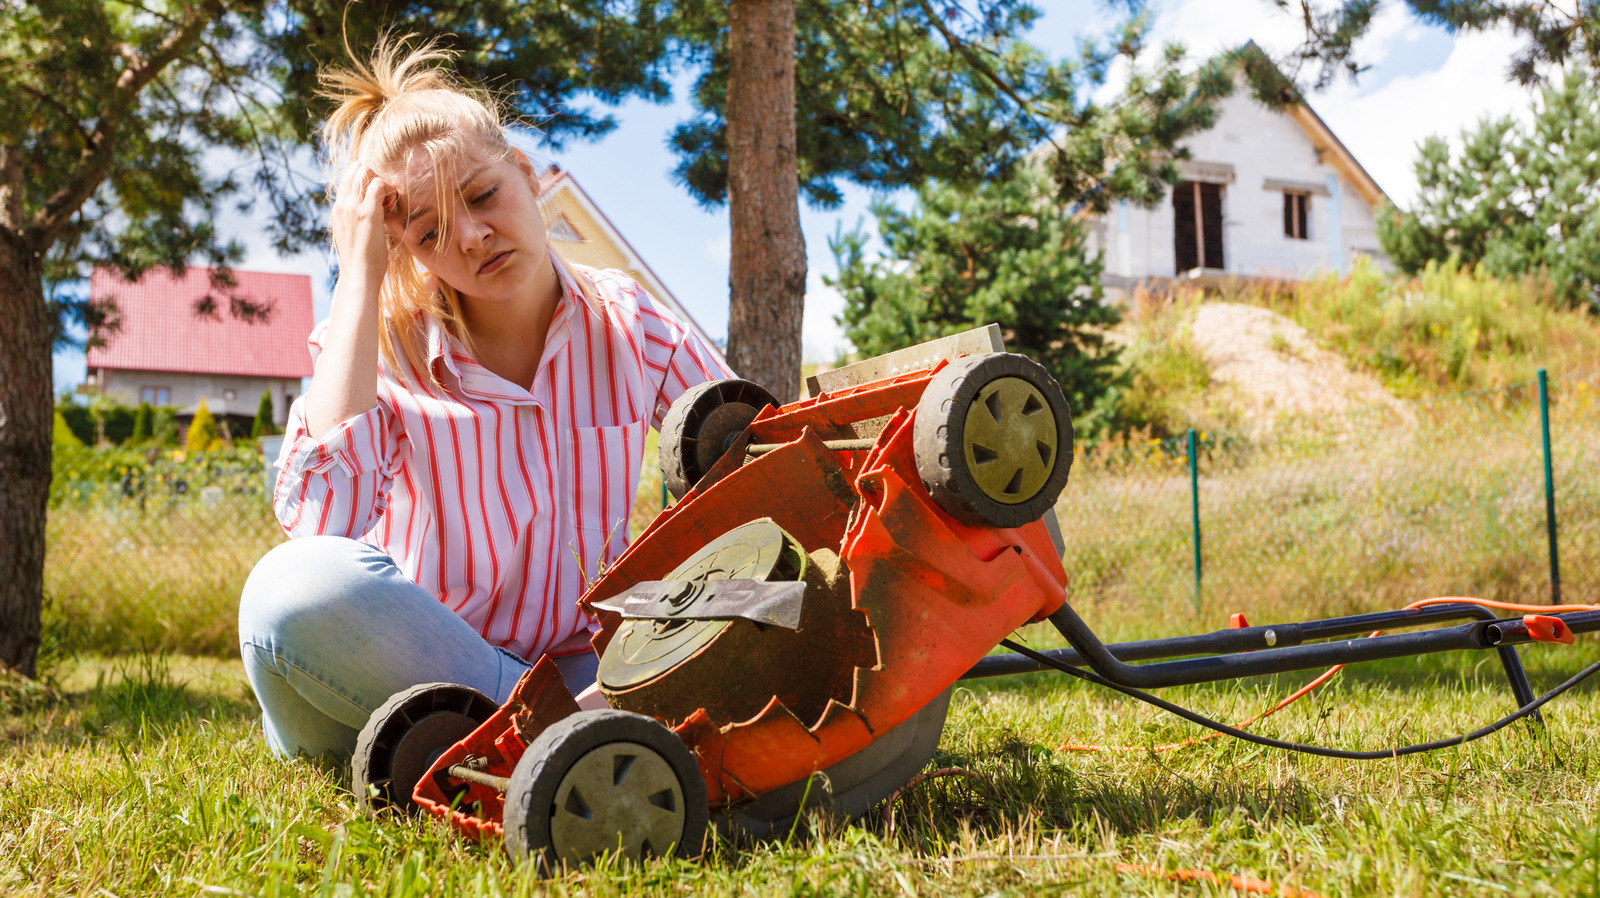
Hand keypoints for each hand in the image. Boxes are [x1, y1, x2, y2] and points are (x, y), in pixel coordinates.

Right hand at [330, 162, 393, 286]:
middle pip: (356, 169)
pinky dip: (389, 190)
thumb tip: (367, 218)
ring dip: (381, 181)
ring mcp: (353, 207)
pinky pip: (378, 184)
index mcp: (338, 209)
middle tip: (385, 198)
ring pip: (365, 171)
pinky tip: (392, 207)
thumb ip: (356, 222)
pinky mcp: (367, 213)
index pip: (348, 179)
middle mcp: (343, 204)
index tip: (378, 199)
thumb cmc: (360, 261)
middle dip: (373, 176)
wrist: (358, 276)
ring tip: (388, 203)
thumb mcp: (353, 236)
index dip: (365, 181)